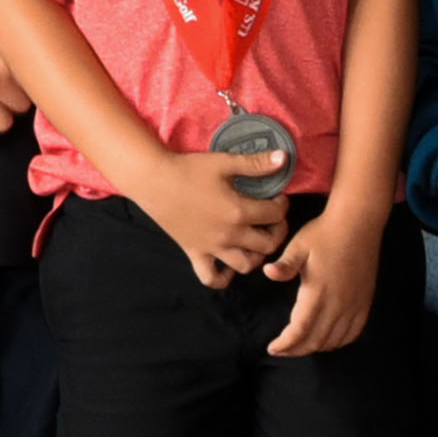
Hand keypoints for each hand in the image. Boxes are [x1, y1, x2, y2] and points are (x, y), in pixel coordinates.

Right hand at [140, 147, 289, 286]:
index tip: (277, 197)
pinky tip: (228, 265)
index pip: (275, 215)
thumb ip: (255, 163)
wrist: (153, 181)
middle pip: (268, 244)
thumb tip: (284, 158)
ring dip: (257, 256)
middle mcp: (229, 235)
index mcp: (239, 211)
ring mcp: (212, 248)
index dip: (282, 205)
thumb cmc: (188, 169)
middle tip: (272, 219)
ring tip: (255, 240)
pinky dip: (224, 277)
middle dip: (277, 231)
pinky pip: (211, 277)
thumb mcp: (223, 162)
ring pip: (246, 265)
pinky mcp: (195, 253)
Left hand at [264, 203, 382, 354]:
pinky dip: (337, 342)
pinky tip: (327, 339)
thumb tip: (267, 273)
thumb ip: (285, 265)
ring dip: (315, 347)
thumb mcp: (299, 246)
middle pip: (316, 340)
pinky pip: (352, 333)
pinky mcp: (364, 303)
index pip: (300, 330)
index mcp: (318, 292)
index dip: (286, 344)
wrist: (357, 224)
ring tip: (299, 345)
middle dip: (296, 349)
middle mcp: (338, 304)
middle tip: (281, 350)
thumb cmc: (324, 234)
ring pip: (334, 340)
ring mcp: (354, 305)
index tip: (272, 348)